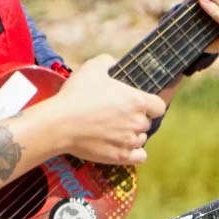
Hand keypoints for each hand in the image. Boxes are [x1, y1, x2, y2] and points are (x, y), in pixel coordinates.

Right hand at [46, 54, 167, 166]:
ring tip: (115, 131)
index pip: (158, 106)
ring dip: (132, 135)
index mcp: (137, 100)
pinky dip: (134, 153)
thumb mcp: (92, 68)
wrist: (60, 124)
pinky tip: (123, 147)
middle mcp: (137, 122)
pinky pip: (139, 157)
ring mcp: (129, 141)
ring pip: (141, 139)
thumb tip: (113, 62)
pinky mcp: (120, 156)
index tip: (139, 104)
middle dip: (136, 119)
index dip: (150, 105)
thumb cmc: (76, 95)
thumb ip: (107, 61)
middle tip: (118, 116)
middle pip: (147, 123)